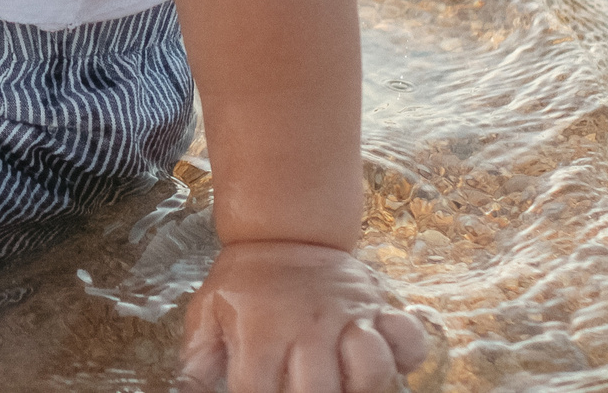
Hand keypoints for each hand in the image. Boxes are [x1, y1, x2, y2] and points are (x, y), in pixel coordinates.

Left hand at [179, 241, 430, 392]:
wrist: (282, 230)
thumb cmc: (243, 285)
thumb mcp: (208, 313)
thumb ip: (199, 360)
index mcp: (259, 334)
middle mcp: (305, 327)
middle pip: (321, 390)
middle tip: (309, 392)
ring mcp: (346, 317)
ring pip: (371, 369)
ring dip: (365, 387)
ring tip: (348, 386)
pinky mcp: (377, 308)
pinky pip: (408, 338)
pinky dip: (407, 356)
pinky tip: (390, 362)